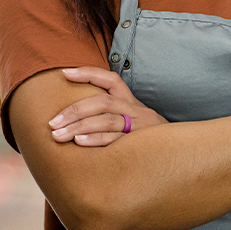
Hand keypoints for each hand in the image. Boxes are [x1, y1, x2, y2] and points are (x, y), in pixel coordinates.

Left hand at [47, 67, 167, 146]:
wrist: (178, 155)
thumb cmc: (144, 139)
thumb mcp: (132, 121)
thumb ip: (110, 114)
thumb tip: (74, 115)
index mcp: (132, 102)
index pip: (111, 80)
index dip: (88, 74)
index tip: (64, 74)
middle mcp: (137, 111)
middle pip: (103, 102)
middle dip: (75, 111)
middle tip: (52, 123)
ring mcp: (141, 128)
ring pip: (107, 121)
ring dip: (79, 127)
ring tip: (58, 134)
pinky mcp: (142, 146)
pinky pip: (116, 141)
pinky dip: (96, 140)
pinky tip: (78, 143)